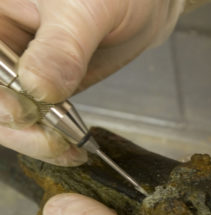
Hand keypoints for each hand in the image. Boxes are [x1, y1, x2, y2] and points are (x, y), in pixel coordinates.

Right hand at [0, 0, 184, 165]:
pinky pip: (40, 119)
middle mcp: (4, 46)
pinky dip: (52, 138)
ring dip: (36, 140)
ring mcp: (24, 70)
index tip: (22, 112)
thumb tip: (39, 88)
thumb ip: (61, 46)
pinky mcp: (47, 88)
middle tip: (53, 142)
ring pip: (13, 116)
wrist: (142, 6)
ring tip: (69, 151)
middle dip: (17, 127)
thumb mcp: (84, 7)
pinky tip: (71, 147)